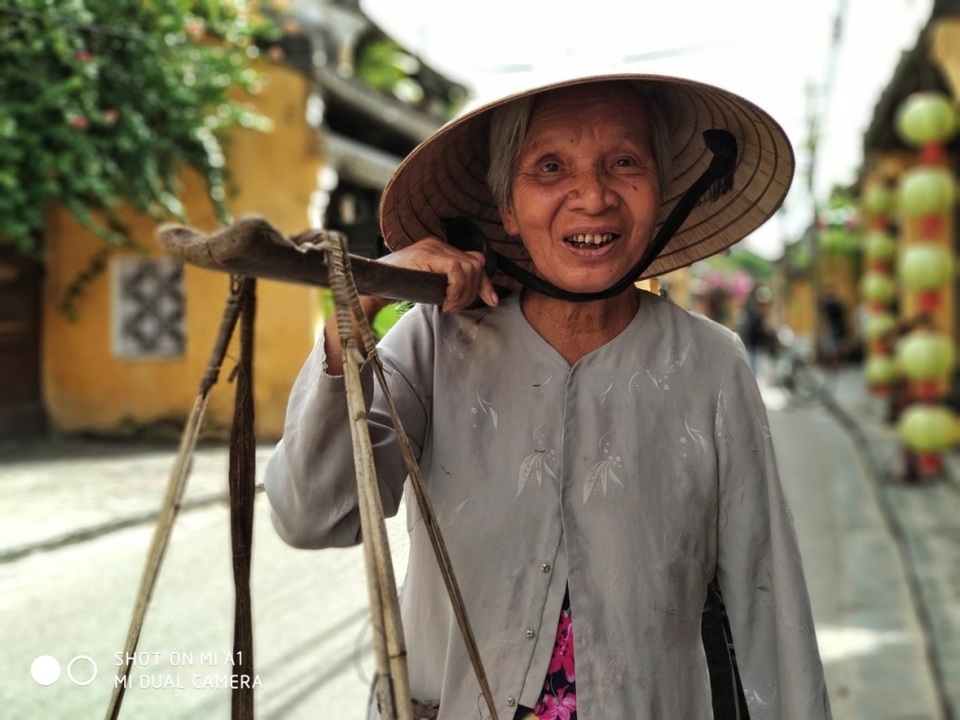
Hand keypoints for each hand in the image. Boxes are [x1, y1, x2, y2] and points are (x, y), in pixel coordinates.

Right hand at [378, 236, 498, 313]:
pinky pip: (457, 271)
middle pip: (476, 264)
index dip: (485, 282)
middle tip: (456, 307)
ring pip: (470, 267)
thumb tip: (471, 294)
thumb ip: (448, 285)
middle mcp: (438, 244)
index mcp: (439, 249)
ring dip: (464, 293)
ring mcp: (433, 247)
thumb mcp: (429, 286)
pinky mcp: (428, 254)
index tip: (491, 300)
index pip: (474, 260)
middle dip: (474, 291)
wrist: (372, 286)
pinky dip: (456, 290)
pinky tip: (445, 302)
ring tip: (449, 305)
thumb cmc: (396, 288)